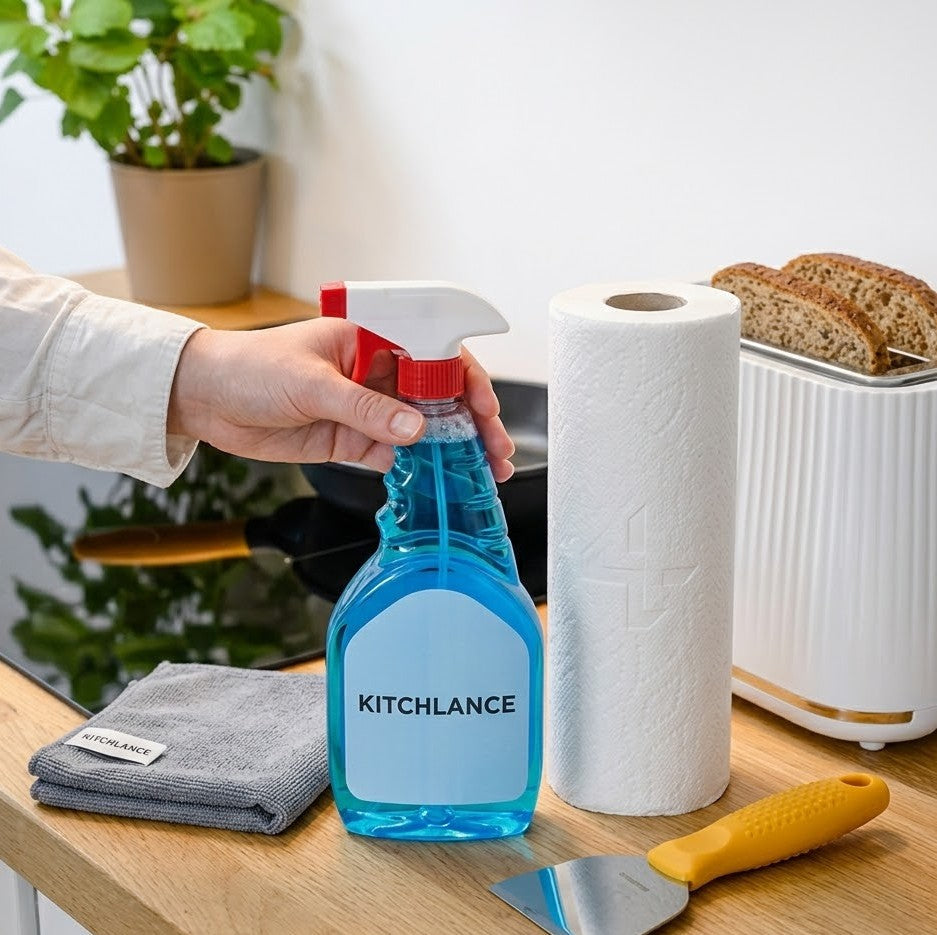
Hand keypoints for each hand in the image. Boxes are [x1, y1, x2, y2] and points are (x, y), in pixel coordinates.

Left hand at [167, 318, 515, 480]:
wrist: (206, 399)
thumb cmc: (250, 367)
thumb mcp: (310, 383)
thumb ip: (364, 407)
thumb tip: (415, 428)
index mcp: (371, 338)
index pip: (433, 352)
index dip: (465, 378)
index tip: (483, 406)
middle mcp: (375, 371)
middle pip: (437, 394)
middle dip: (471, 419)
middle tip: (494, 447)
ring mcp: (366, 407)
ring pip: (423, 427)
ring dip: (453, 448)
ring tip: (482, 469)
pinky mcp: (352, 439)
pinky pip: (395, 453)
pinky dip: (419, 467)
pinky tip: (442, 478)